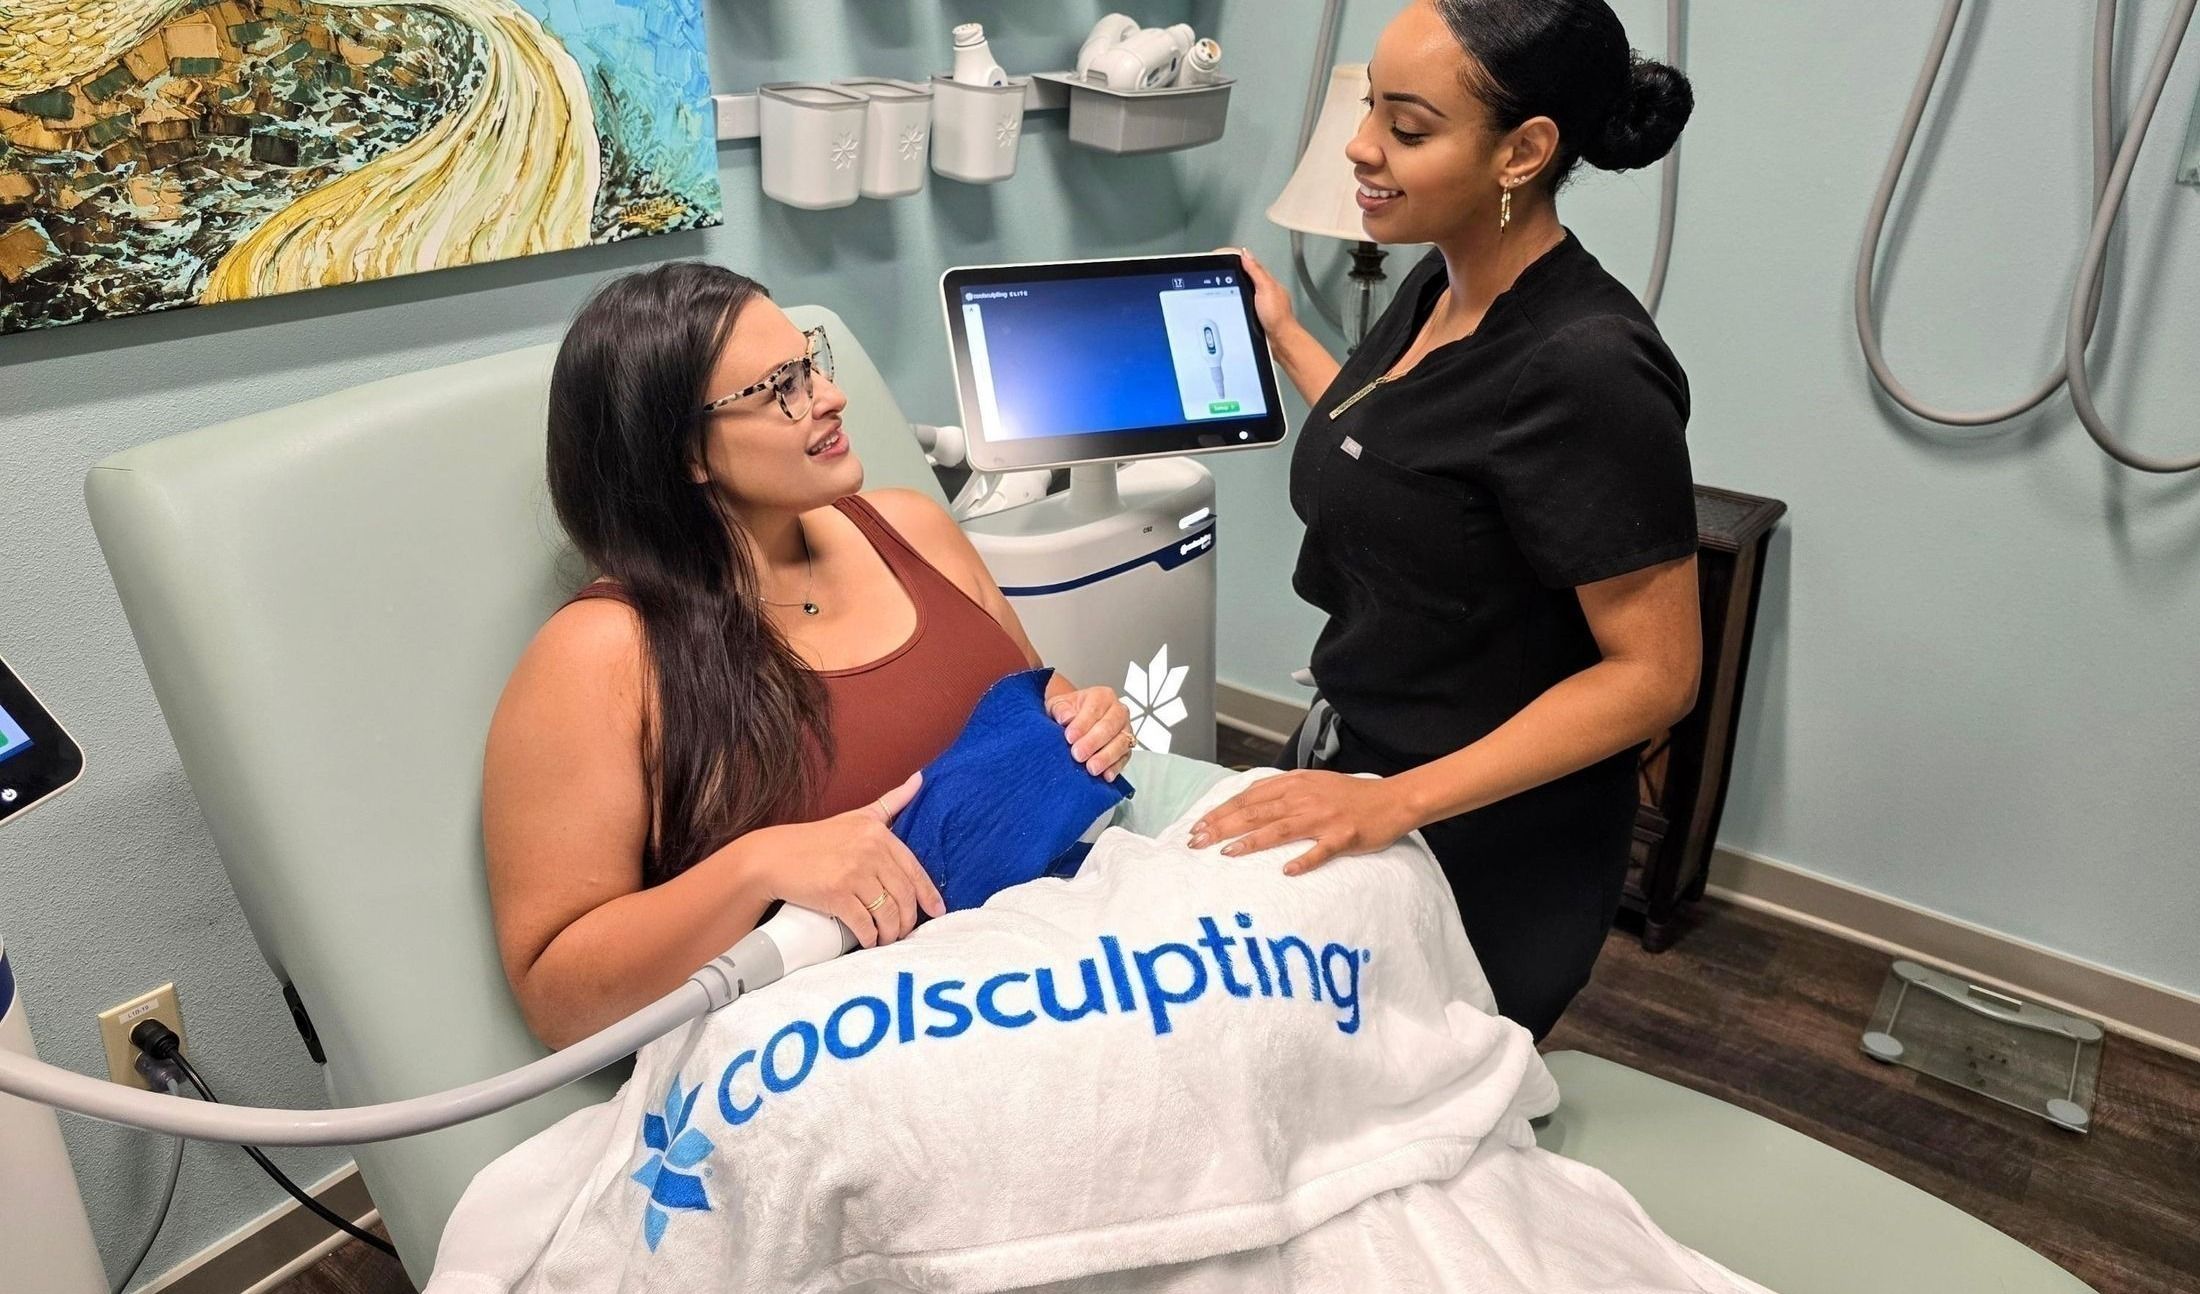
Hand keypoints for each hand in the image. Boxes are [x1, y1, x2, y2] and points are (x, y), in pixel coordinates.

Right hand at [753, 773, 944, 945]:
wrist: (774, 856)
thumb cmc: (818, 838)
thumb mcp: (858, 815)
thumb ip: (891, 801)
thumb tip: (920, 778)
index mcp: (878, 833)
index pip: (914, 869)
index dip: (928, 894)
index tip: (937, 912)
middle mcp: (870, 851)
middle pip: (903, 895)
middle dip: (908, 919)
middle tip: (904, 931)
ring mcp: (853, 873)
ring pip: (887, 912)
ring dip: (891, 932)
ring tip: (887, 938)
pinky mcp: (836, 895)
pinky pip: (864, 923)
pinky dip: (870, 937)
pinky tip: (869, 940)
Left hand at [1048, 685, 1135, 779]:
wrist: (1074, 719)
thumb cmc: (1068, 711)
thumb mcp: (1058, 705)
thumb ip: (1061, 710)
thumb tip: (1066, 718)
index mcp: (1102, 696)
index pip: (1095, 709)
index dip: (1082, 724)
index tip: (1069, 737)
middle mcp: (1118, 711)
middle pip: (1110, 726)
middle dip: (1093, 742)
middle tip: (1078, 755)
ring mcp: (1125, 729)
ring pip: (1121, 742)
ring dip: (1106, 757)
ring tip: (1091, 768)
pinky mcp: (1127, 747)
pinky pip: (1125, 757)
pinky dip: (1116, 767)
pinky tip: (1106, 775)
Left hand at [1186, 771, 1415, 875]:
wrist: (1392, 800)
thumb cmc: (1349, 795)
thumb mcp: (1311, 782)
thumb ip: (1280, 789)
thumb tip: (1247, 799)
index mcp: (1294, 784)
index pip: (1247, 798)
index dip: (1220, 812)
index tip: (1197, 827)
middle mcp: (1304, 798)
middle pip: (1255, 813)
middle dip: (1222, 827)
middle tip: (1196, 843)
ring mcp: (1324, 818)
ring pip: (1280, 829)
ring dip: (1251, 842)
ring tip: (1226, 854)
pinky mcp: (1344, 837)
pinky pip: (1321, 851)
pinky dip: (1303, 861)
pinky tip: (1286, 872)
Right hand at [1220, 246, 1295, 336]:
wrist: (1279, 340)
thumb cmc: (1277, 317)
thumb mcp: (1265, 289)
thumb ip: (1256, 272)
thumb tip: (1245, 255)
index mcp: (1265, 279)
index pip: (1247, 262)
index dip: (1232, 257)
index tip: (1218, 256)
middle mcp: (1262, 289)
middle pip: (1242, 275)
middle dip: (1228, 271)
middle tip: (1215, 267)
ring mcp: (1257, 302)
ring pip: (1240, 288)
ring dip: (1230, 286)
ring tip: (1218, 280)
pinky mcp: (1253, 313)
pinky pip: (1240, 301)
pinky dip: (1232, 300)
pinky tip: (1228, 301)